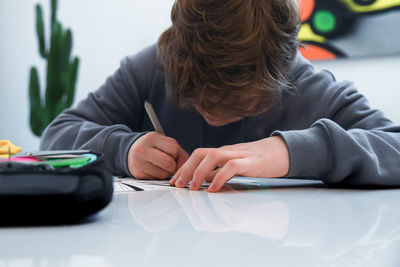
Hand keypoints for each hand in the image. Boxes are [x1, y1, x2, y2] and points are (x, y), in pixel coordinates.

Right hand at [128, 132, 188, 178]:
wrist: (130, 152)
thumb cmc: (152, 147)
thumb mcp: (163, 142)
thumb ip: (177, 151)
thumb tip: (190, 165)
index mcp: (152, 138)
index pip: (173, 148)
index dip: (178, 155)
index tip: (176, 157)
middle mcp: (143, 149)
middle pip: (168, 163)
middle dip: (173, 166)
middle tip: (171, 165)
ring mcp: (139, 162)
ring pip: (163, 174)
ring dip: (167, 173)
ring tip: (161, 166)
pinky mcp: (138, 174)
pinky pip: (156, 179)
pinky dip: (159, 177)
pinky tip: (155, 170)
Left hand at [170, 136, 288, 191]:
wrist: (282, 152)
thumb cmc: (259, 161)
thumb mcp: (235, 165)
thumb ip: (219, 172)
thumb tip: (201, 182)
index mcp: (222, 152)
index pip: (197, 155)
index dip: (183, 167)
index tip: (174, 180)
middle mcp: (227, 151)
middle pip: (200, 153)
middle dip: (186, 169)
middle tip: (178, 185)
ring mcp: (238, 155)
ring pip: (212, 156)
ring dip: (198, 172)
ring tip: (191, 187)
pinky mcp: (250, 162)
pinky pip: (231, 166)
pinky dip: (219, 177)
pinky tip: (212, 188)